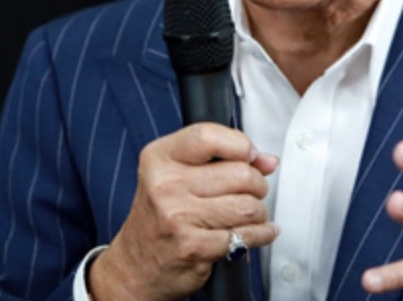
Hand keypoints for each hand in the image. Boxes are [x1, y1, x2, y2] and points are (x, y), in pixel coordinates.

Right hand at [88, 123, 279, 300]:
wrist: (135, 266)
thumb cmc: (160, 216)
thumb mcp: (178, 175)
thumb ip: (222, 160)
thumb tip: (267, 161)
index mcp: (160, 158)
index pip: (208, 136)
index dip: (240, 144)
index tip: (251, 156)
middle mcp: (165, 185)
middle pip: (240, 173)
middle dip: (257, 184)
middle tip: (252, 191)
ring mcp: (177, 217)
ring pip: (247, 206)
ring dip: (259, 212)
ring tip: (251, 214)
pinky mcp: (192, 247)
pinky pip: (245, 236)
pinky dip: (261, 234)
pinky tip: (260, 231)